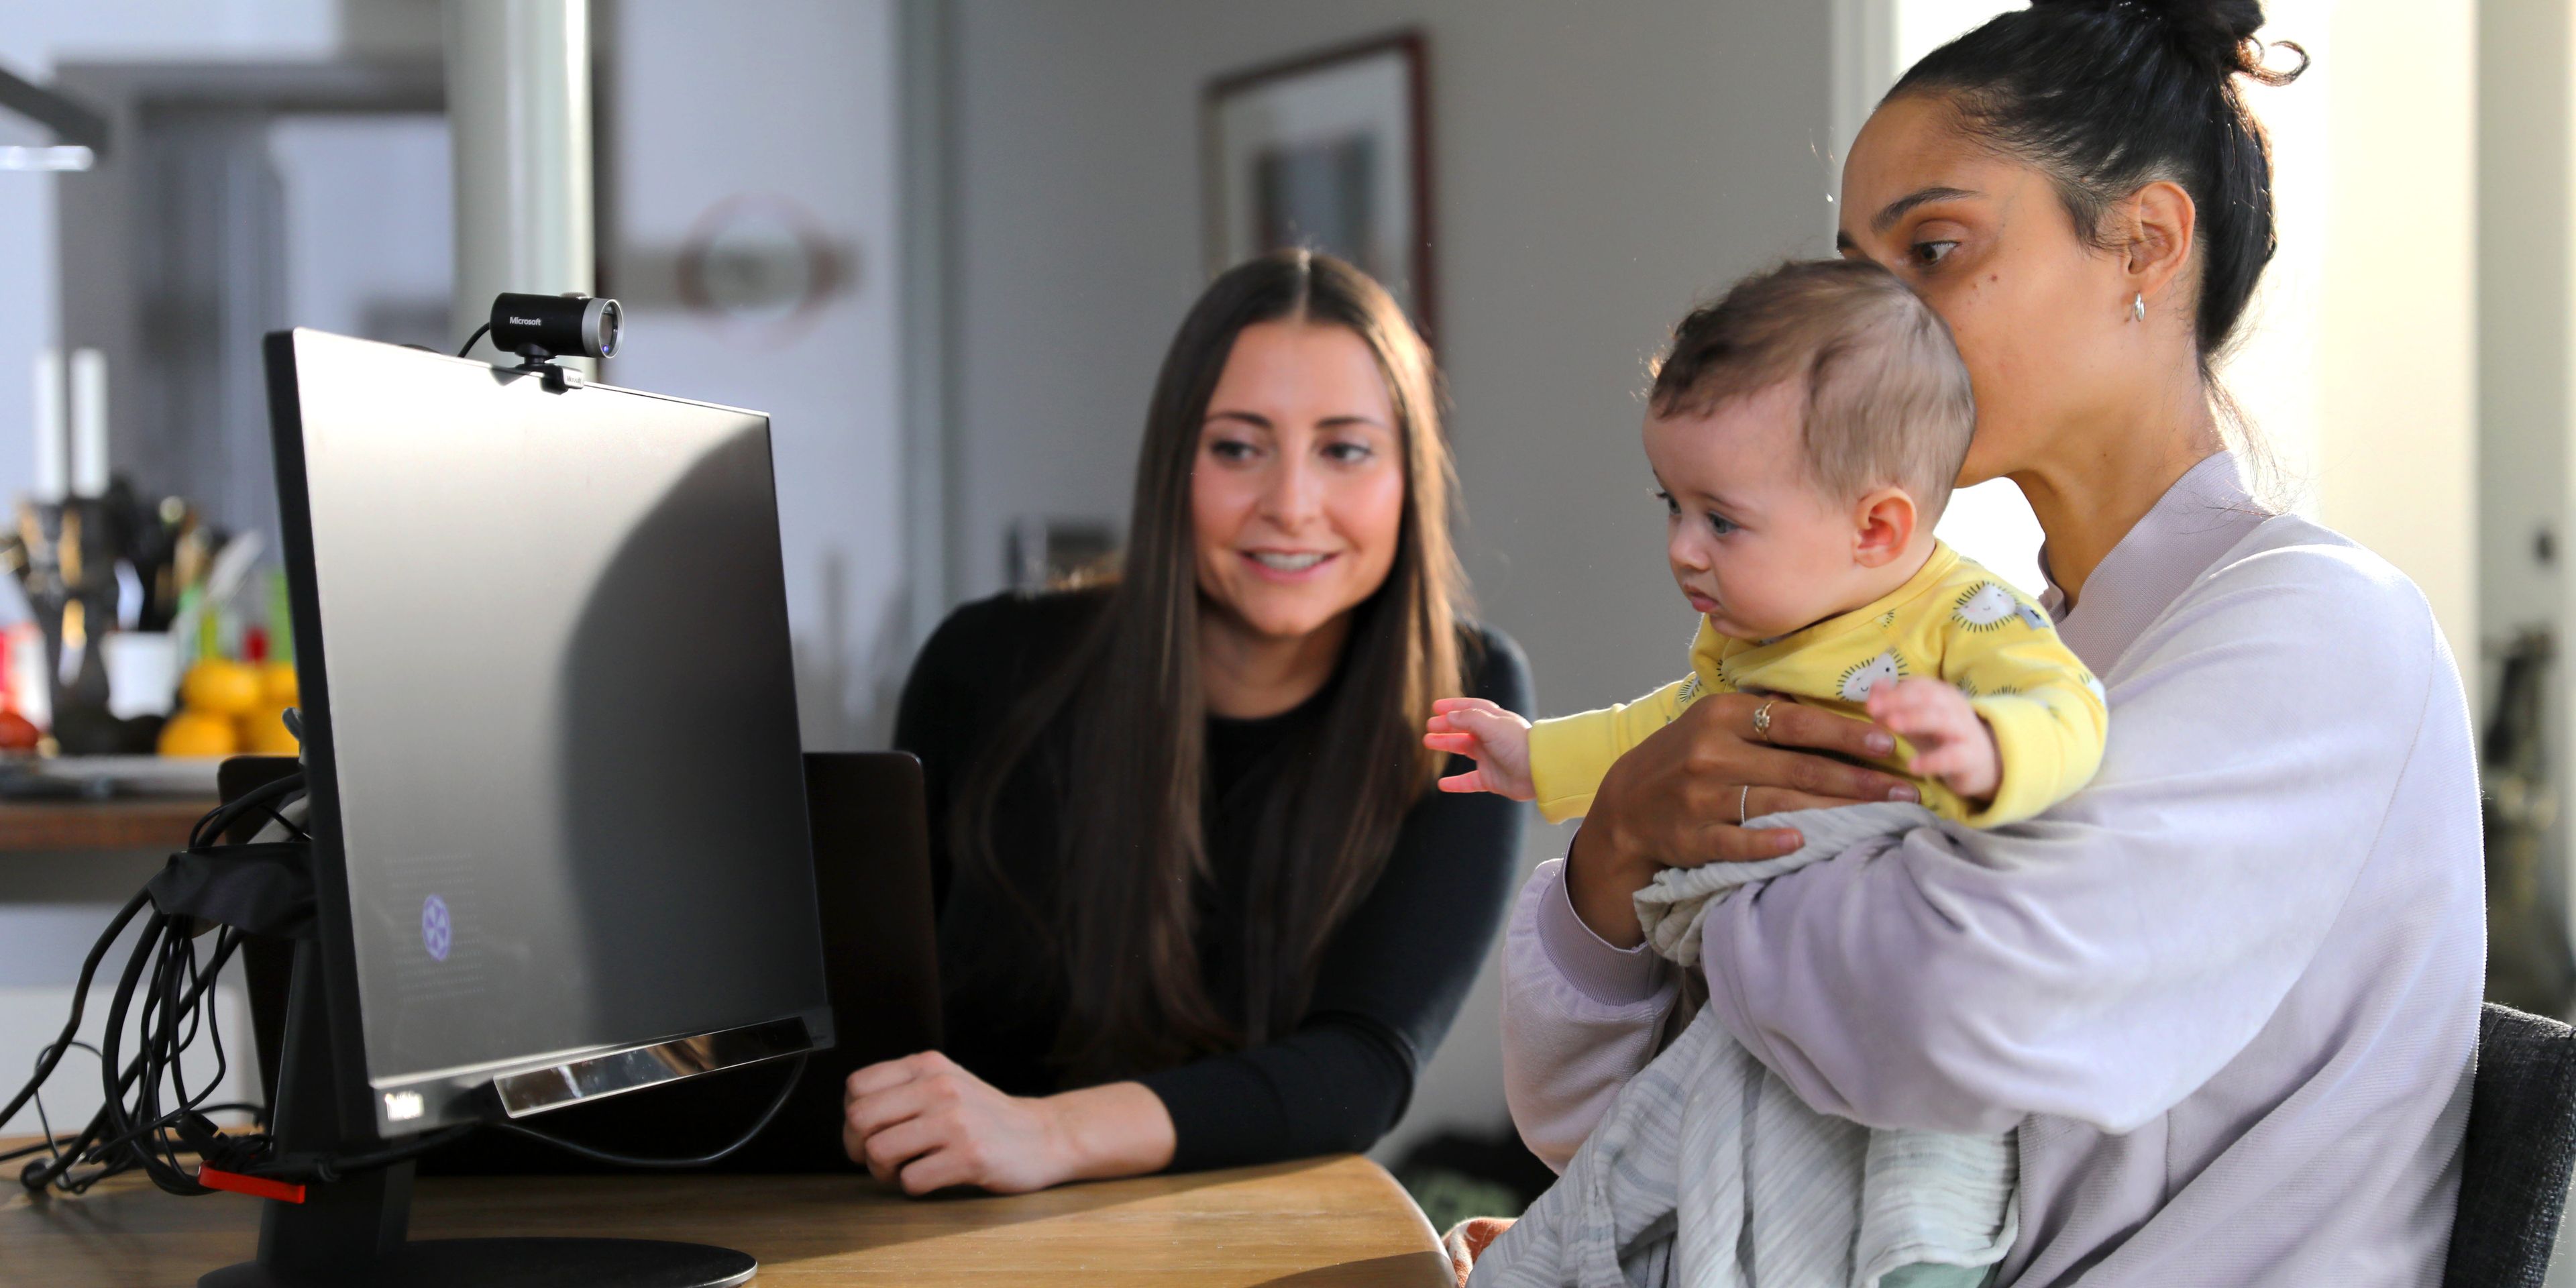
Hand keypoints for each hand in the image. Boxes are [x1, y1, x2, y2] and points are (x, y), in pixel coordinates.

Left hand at [843, 1052, 1174, 1194]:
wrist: (1043, 1135)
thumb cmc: (985, 1115)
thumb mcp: (944, 1082)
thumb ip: (902, 1089)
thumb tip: (851, 1117)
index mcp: (927, 1065)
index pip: (856, 1087)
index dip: (852, 1117)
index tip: (870, 1132)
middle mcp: (939, 1087)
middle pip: (860, 1120)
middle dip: (859, 1148)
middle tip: (879, 1159)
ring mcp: (956, 1121)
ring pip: (880, 1152)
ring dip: (885, 1172)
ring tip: (906, 1170)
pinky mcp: (970, 1156)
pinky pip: (912, 1180)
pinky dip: (913, 1187)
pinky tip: (932, 1178)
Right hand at [1425, 697, 1534, 799]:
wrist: (1539, 772)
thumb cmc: (1519, 745)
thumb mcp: (1492, 725)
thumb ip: (1468, 719)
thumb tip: (1449, 717)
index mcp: (1495, 721)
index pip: (1471, 709)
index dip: (1454, 706)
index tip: (1436, 707)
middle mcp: (1492, 738)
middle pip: (1464, 728)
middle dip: (1446, 726)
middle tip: (1429, 727)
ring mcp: (1491, 758)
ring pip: (1463, 749)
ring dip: (1446, 745)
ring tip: (1428, 742)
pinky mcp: (1492, 779)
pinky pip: (1469, 781)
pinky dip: (1456, 783)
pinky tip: (1442, 784)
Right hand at [1566, 692, 1919, 946]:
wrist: (1625, 807)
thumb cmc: (1686, 758)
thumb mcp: (1716, 722)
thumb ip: (1766, 716)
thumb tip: (1839, 712)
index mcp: (1722, 715)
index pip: (1795, 722)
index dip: (1844, 733)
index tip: (1889, 742)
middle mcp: (1711, 752)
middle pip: (1796, 767)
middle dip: (1857, 779)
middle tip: (1903, 789)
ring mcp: (1699, 796)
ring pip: (1777, 803)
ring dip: (1834, 812)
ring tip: (1879, 817)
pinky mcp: (1690, 837)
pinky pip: (1736, 841)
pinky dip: (1768, 842)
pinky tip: (1802, 843)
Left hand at [1865, 678, 1998, 802]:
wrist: (1980, 765)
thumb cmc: (1940, 738)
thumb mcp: (1914, 721)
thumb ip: (1893, 706)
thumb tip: (1874, 687)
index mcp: (1942, 694)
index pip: (1918, 685)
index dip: (1893, 691)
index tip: (1870, 703)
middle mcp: (1955, 708)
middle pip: (1929, 697)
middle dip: (1899, 700)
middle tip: (1872, 709)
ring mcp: (1965, 731)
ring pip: (1941, 720)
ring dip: (1915, 719)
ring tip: (1891, 725)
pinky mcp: (1970, 757)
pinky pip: (1953, 757)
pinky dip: (1933, 761)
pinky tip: (1913, 766)